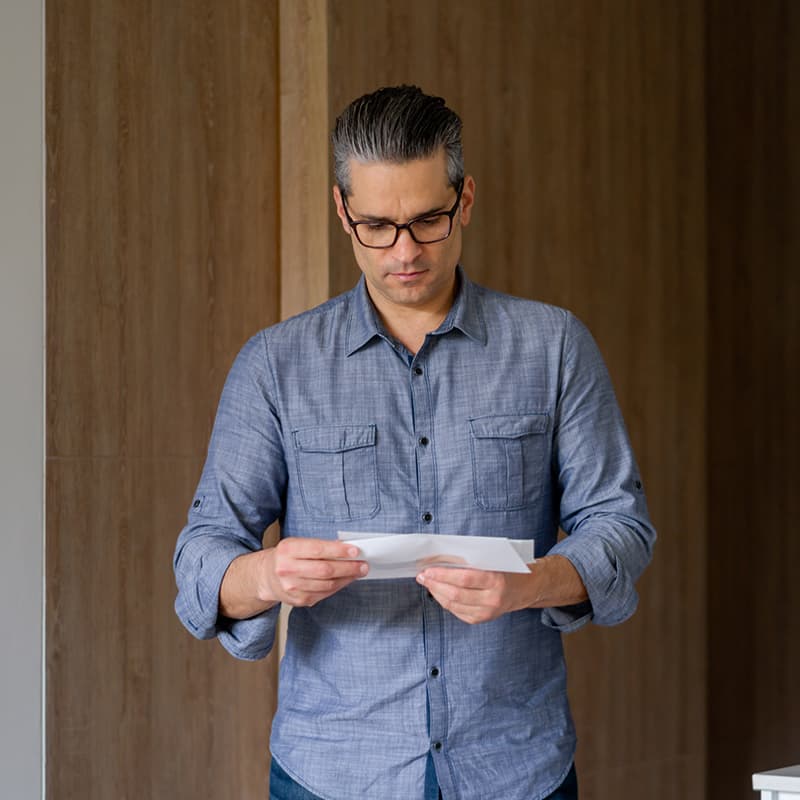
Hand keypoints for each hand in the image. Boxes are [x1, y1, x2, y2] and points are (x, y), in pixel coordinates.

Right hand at [219, 538, 367, 618]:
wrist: (267, 576)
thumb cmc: (287, 556)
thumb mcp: (298, 544)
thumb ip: (320, 546)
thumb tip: (347, 549)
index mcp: (288, 549)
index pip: (318, 550)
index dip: (339, 551)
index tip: (355, 550)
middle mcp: (287, 568)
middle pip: (324, 570)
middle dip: (348, 567)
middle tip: (363, 564)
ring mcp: (292, 587)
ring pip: (326, 584)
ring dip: (346, 578)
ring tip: (358, 572)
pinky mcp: (298, 600)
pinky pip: (323, 594)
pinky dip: (337, 587)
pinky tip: (345, 580)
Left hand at [416, 566, 534, 623]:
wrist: (526, 588)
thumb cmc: (508, 568)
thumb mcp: (494, 559)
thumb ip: (472, 560)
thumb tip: (442, 559)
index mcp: (496, 581)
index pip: (464, 579)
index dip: (443, 575)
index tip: (428, 570)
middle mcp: (492, 600)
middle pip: (456, 594)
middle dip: (435, 584)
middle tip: (422, 576)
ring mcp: (487, 612)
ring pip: (454, 605)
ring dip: (437, 593)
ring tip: (427, 583)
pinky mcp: (481, 619)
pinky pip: (458, 612)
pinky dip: (445, 602)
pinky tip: (438, 592)